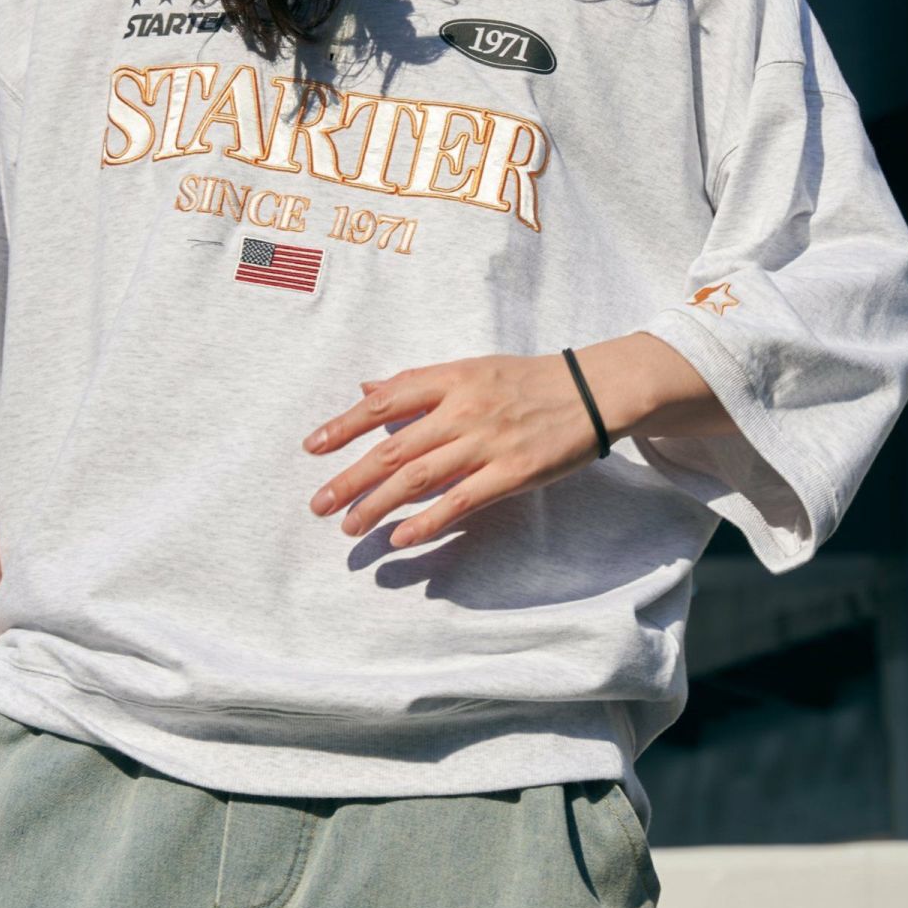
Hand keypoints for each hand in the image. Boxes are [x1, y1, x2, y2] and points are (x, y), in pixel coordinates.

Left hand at [301, 349, 636, 548]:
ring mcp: (487, 443)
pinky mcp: (512, 474)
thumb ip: (418, 383)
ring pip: (419, 478)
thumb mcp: (471, 368)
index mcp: (451, 378)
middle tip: (318, 505)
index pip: (384, 402)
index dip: (344, 425)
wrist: (594, 390)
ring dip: (378, 506)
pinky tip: (401, 539)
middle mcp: (464, 410)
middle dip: (351, 478)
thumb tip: (366, 389)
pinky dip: (427, 522)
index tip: (312, 448)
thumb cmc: (527, 380)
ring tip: (350, 527)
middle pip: (393, 447)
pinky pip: (461, 502)